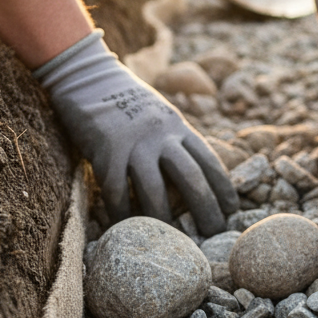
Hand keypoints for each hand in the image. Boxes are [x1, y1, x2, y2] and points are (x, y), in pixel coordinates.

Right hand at [34, 31, 238, 233]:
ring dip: (165, 220)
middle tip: (213, 235)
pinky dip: (122, 213)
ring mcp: (133, 144)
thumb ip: (176, 140)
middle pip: (191, 178)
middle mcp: (160, 135)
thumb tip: (194, 174)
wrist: (86, 75)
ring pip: (155, 191)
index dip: (224, 188)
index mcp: (178, 127)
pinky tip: (127, 228)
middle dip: (206, 209)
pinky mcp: (105, 152)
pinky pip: (117, 191)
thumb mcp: (161, 114)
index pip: (209, 160)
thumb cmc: (126, 99)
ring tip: (174, 242)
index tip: (232, 211)